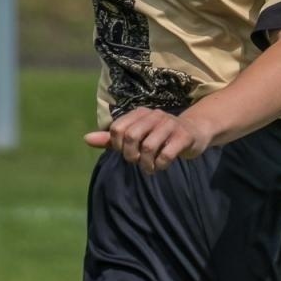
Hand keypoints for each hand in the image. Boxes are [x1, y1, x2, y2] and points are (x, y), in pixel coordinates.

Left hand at [84, 108, 215, 174]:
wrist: (194, 132)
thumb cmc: (161, 135)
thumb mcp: (136, 134)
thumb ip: (112, 138)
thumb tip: (86, 139)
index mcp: (140, 113)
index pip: (117, 128)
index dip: (117, 145)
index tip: (125, 152)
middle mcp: (154, 115)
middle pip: (131, 137)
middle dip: (130, 155)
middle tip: (137, 161)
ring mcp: (170, 125)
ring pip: (148, 147)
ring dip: (146, 163)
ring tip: (149, 168)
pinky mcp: (183, 136)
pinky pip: (166, 154)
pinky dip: (160, 165)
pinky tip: (161, 166)